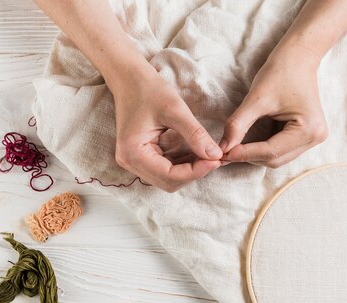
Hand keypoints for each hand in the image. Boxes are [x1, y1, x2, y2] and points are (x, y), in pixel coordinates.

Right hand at [112, 72, 222, 191]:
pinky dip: (182, 164)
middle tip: (214, 158)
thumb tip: (216, 155)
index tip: (216, 160)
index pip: (169, 175)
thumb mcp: (175, 110)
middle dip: (193, 173)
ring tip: (208, 155)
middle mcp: (129, 162)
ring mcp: (133, 161)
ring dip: (189, 170)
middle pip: (168, 181)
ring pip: (167, 178)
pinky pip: (164, 168)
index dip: (195, 171)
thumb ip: (195, 134)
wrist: (130, 78)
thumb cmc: (148, 89)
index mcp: (133, 153)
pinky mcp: (140, 156)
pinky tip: (197, 153)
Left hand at [220, 47, 327, 167]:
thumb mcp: (256, 99)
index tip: (222, 154)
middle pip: (275, 159)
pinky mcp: (306, 136)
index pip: (271, 152)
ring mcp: (313, 139)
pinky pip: (280, 150)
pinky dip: (263, 148)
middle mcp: (315, 138)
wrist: (299, 56)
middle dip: (249, 156)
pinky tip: (250, 140)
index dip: (244, 154)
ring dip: (255, 154)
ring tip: (235, 145)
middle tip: (226, 151)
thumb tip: (222, 149)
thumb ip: (238, 125)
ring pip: (277, 158)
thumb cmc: (281, 72)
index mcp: (308, 129)